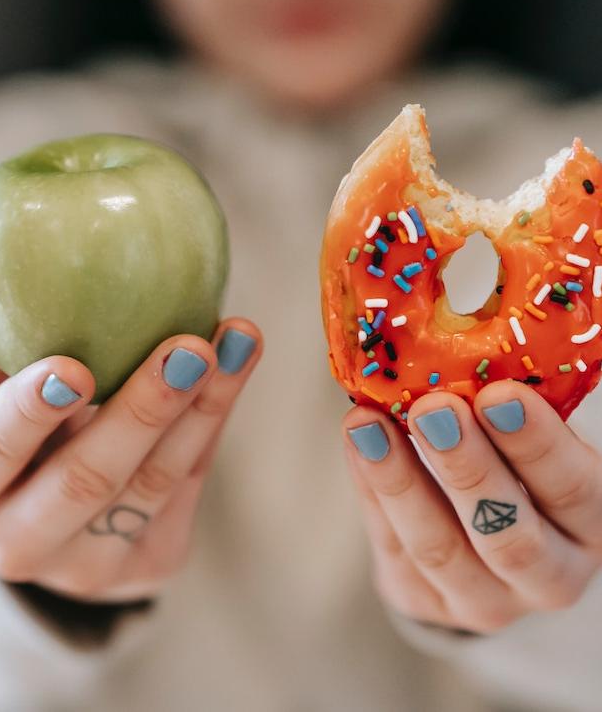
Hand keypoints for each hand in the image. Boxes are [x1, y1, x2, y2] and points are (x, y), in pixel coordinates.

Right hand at [0, 318, 261, 601]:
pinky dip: (213, 418)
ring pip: (154, 483)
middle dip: (143, 410)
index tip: (73, 368)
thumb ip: (10, 346)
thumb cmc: (25, 426)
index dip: (28, 413)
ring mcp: (86, 566)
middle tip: (188, 349)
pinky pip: (188, 485)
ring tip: (237, 340)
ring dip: (204, 405)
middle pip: (86, 479)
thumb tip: (39, 260)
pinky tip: (235, 364)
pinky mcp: (148, 564)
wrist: (57, 511)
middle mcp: (18, 543)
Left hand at [343, 381, 601, 633]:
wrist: (481, 536)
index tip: (499, 393)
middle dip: (467, 467)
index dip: (537, 444)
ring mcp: (485, 600)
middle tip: (433, 408)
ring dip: (400, 480)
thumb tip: (462, 332)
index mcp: (589, 523)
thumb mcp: (530, 439)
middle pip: (509, 534)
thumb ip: (509, 407)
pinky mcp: (425, 604)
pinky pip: (392, 547)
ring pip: (440, 549)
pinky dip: (370, 489)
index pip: (573, 489)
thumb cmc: (515, 465)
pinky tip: (357, 441)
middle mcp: (549, 575)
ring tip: (368, 423)